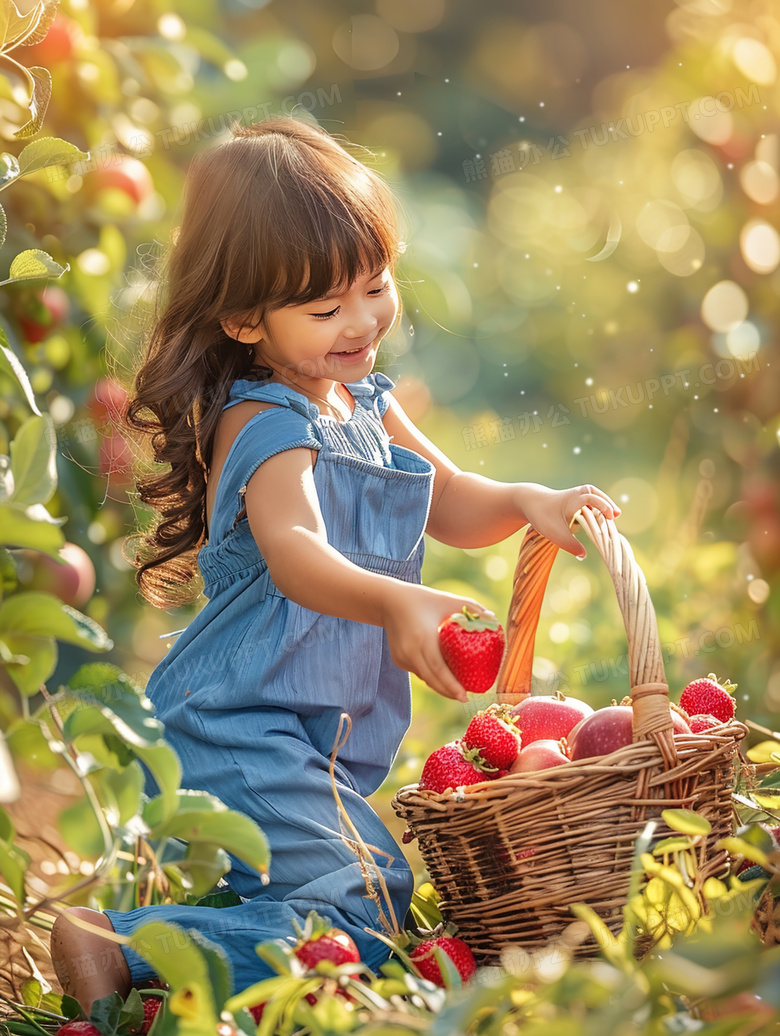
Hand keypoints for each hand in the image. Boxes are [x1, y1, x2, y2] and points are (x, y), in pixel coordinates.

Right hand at [380, 582, 493, 702]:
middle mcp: (410, 651)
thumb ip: (471, 608)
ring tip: (456, 690)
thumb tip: (493, 618)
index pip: (439, 669)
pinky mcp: (398, 660)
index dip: (452, 686)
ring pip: (424, 678)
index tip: (465, 696)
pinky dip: (430, 676)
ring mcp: (401, 657)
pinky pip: (417, 671)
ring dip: (439, 686)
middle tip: (464, 698)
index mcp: (423, 638)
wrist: (389, 601)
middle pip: (432, 680)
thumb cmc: (422, 599)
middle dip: (448, 692)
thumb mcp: (447, 600)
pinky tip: (442, 677)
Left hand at [520, 483, 620, 558]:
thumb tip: (583, 556)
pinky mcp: (572, 500)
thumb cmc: (542, 516)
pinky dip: (596, 507)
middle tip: (617, 515)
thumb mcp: (555, 533)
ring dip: (603, 504)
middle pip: (595, 494)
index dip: (603, 508)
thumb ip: (570, 545)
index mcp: (573, 499)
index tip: (611, 517)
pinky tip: (599, 518)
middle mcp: (576, 494)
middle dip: (606, 504)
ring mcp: (574, 496)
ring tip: (613, 516)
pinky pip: (588, 500)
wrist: (528, 502)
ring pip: (592, 496)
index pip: (592, 499)